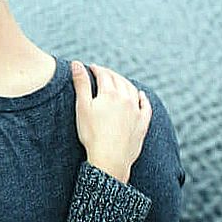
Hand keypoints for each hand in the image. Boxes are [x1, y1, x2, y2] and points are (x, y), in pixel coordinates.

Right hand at [71, 61, 151, 182]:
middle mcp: (126, 99)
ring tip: (119, 81)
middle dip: (110, 74)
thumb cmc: (92, 134)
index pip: (104, 75)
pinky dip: (143, 98)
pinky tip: (141, 95)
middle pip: (119, 80)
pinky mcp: (142, 124)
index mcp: (111, 93)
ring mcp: (136, 111)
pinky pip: (146, 107)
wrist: (110, 158)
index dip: (96, 69)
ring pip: (133, 91)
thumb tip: (76, 63)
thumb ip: (81, 84)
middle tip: (102, 73)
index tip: (91, 67)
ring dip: (125, 83)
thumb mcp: (82, 107)